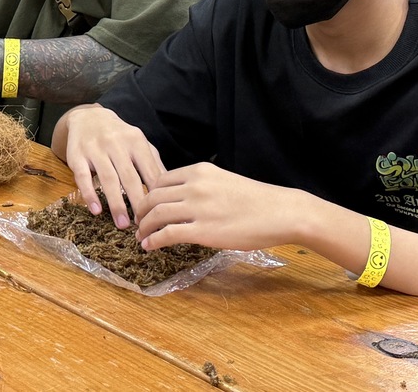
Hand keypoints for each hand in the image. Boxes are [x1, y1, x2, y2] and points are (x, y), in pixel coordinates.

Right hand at [58, 105, 164, 229]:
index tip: (159, 214)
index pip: (149, 171)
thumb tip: (170, 190)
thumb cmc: (119, 137)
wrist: (88, 117)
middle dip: (137, 202)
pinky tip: (96, 210)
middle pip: (129, 177)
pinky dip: (90, 194)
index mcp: (136, 141)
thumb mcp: (138, 144)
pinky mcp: (77, 155)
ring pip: (108, 178)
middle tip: (142, 225)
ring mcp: (96, 149)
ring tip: (122, 224)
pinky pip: (83, 177)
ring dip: (116, 203)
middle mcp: (116, 143)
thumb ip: (153, 164)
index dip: (155, 195)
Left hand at [134, 163, 295, 252]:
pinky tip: (150, 246)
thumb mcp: (223, 181)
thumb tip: (181, 199)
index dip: (148, 195)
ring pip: (156, 214)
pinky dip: (153, 240)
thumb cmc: (256, 200)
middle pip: (153, 196)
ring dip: (144, 227)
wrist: (279, 212)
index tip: (145, 206)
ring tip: (141, 236)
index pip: (161, 180)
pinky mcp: (202, 231)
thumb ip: (200, 186)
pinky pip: (167, 234)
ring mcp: (197, 208)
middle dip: (141, 211)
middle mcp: (194, 185)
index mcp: (199, 171)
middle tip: (138, 222)